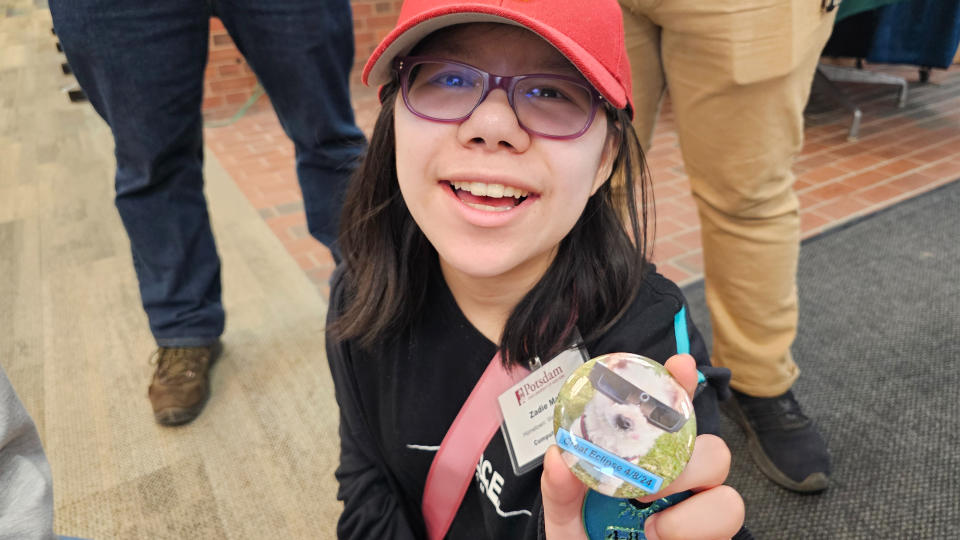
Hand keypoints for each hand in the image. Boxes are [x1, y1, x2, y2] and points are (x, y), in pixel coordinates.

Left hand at [541, 354, 744, 539]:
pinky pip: (728, 516)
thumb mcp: (565, 517)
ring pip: (727, 488)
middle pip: (711, 448)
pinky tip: (659, 538)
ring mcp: (700, 514)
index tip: (679, 366)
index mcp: (645, 466)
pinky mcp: (713, 538)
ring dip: (689, 503)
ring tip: (651, 524)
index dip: (679, 387)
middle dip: (687, 456)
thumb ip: (560, 489)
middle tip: (645, 485)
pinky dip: (691, 528)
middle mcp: (681, 486)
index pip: (670, 417)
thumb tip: (558, 456)